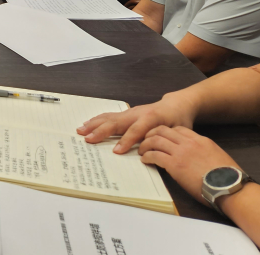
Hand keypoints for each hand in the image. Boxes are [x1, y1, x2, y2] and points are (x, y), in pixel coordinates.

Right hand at [77, 97, 196, 153]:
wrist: (177, 106)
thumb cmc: (178, 121)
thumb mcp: (178, 133)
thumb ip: (165, 142)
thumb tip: (152, 154)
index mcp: (151, 118)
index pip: (136, 130)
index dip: (126, 141)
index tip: (116, 152)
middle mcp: (137, 113)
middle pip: (117, 122)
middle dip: (101, 131)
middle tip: (87, 138)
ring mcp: (130, 112)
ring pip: (110, 117)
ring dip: (94, 124)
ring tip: (81, 129)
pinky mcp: (126, 113)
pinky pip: (109, 115)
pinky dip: (97, 119)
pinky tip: (88, 123)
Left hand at [138, 126, 240, 202]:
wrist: (231, 187)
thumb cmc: (229, 178)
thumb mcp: (217, 157)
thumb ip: (205, 153)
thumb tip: (197, 158)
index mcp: (202, 140)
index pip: (179, 129)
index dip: (166, 132)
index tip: (161, 137)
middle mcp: (190, 143)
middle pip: (163, 130)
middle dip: (151, 133)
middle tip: (146, 140)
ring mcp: (181, 152)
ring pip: (156, 140)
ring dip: (146, 144)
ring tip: (142, 150)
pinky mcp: (175, 165)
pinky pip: (154, 155)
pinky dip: (147, 156)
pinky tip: (145, 160)